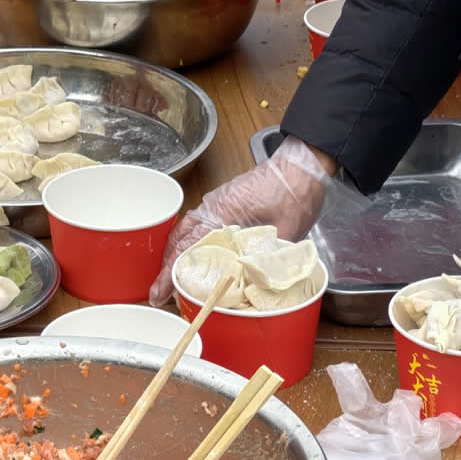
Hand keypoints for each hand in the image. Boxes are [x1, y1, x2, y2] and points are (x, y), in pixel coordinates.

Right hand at [151, 136, 339, 303]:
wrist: (302, 166)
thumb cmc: (294, 193)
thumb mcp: (284, 234)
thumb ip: (267, 258)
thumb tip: (255, 284)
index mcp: (221, 213)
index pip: (186, 248)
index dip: (169, 274)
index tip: (158, 293)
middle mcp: (212, 206)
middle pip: (178, 239)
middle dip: (167, 266)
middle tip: (161, 292)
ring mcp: (218, 203)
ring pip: (186, 231)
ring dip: (178, 254)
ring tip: (174, 279)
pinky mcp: (226, 202)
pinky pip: (200, 225)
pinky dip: (191, 243)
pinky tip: (197, 258)